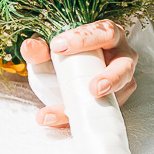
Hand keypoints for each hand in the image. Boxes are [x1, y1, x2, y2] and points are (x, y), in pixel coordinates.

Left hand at [20, 20, 136, 128]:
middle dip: (112, 78)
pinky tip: (55, 120)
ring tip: (70, 112)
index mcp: (106, 35)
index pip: (104, 32)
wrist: (59, 73)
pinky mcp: (113, 101)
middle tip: (94, 88)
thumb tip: (29, 46)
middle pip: (124, 66)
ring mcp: (120, 81)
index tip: (57, 46)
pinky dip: (79, 117)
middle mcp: (120, 57)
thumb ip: (38, 49)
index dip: (85, 39)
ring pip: (118, 93)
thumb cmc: (60, 55)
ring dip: (95, 105)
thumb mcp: (47, 51)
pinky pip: (101, 111)